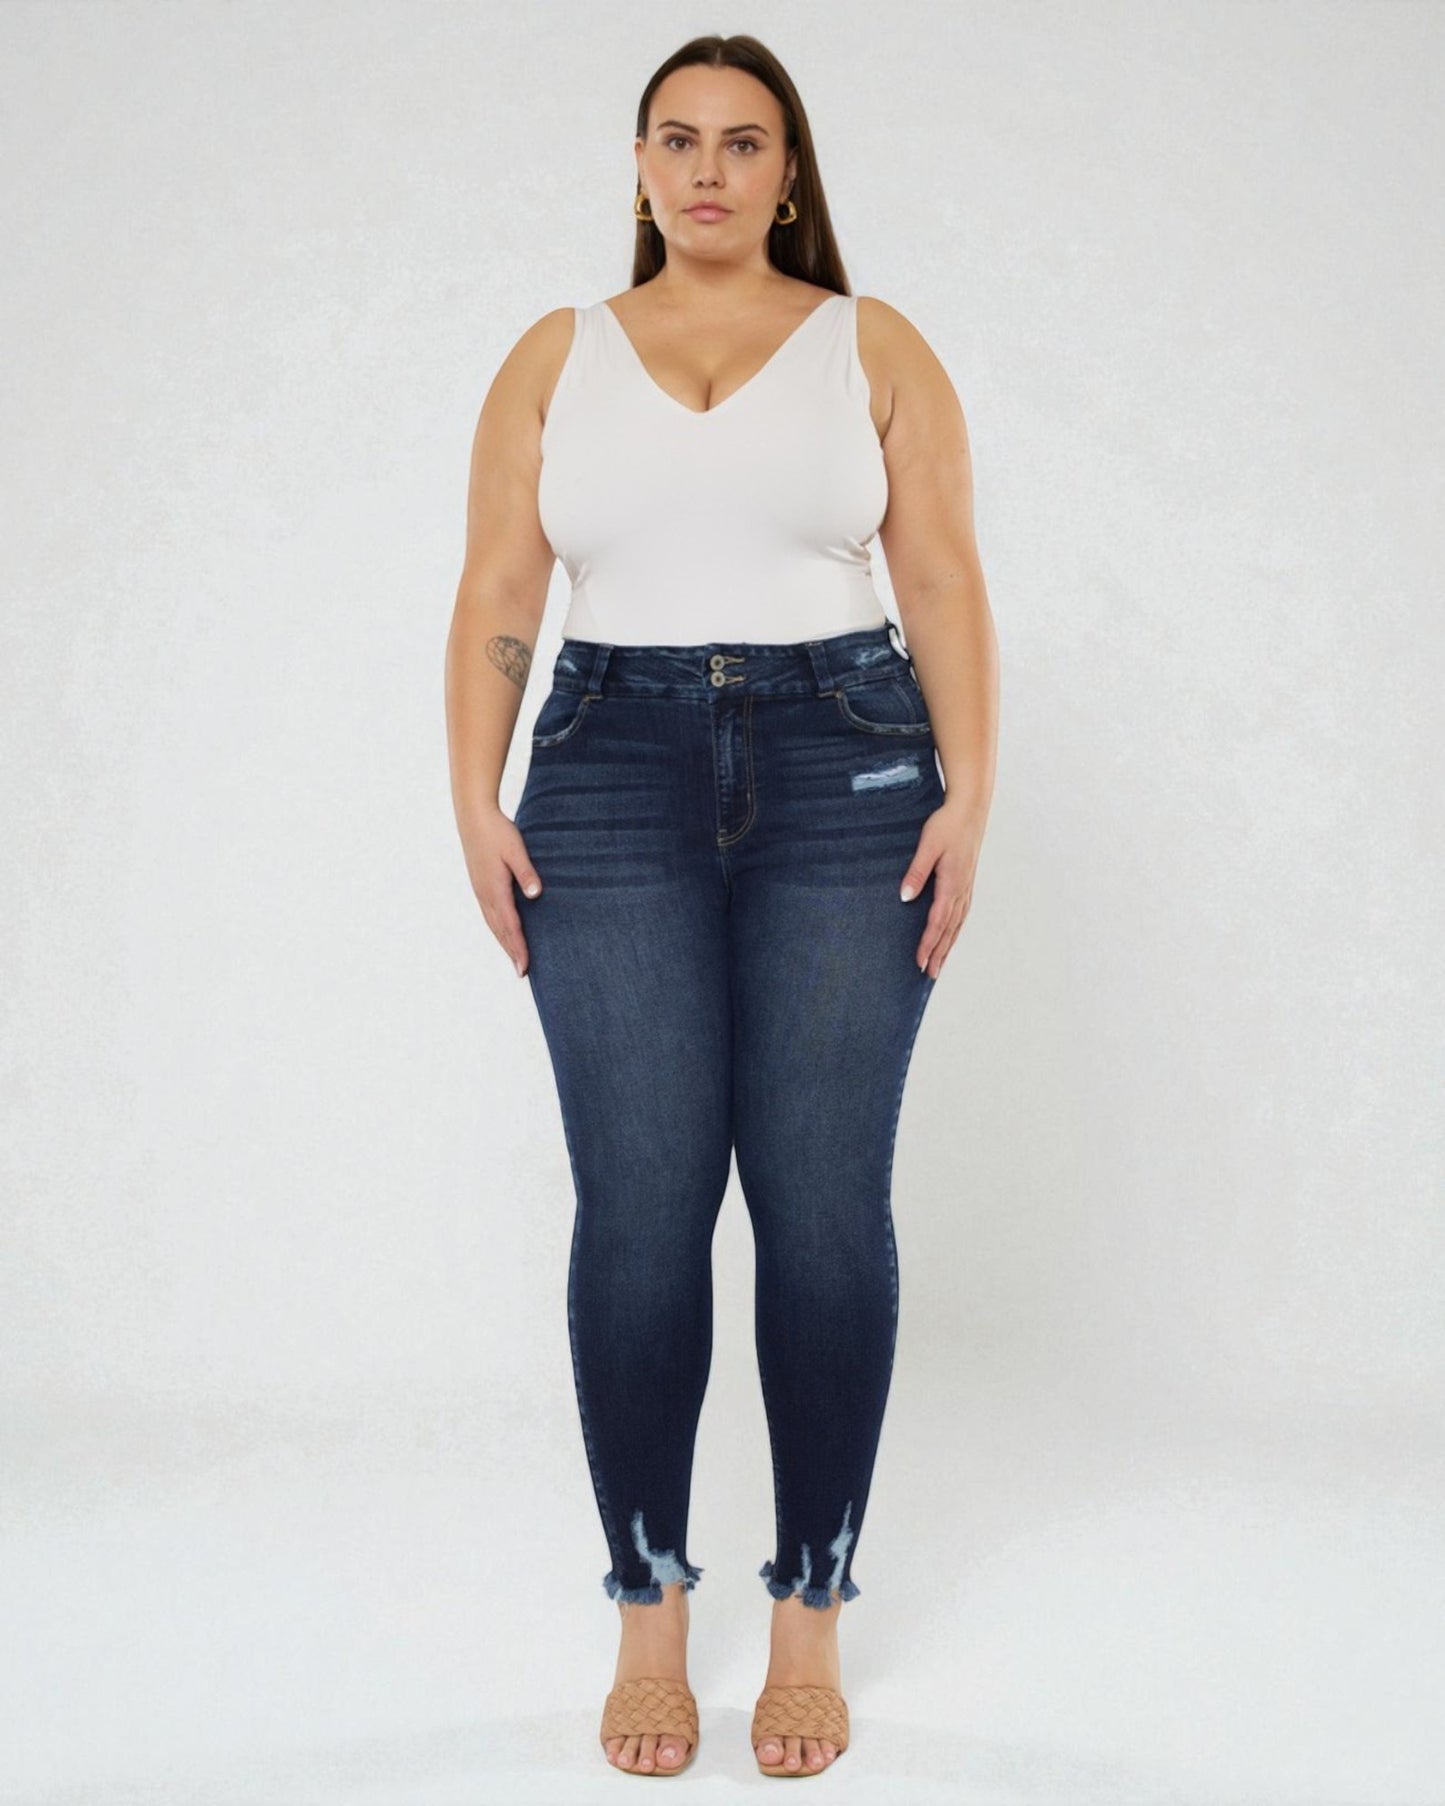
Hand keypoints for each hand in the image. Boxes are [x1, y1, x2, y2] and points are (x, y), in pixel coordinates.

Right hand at [463, 808, 543, 977]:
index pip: (510, 925)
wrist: (473, 817)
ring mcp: (480, 890)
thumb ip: (526, 872)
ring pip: (493, 924)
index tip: (525, 967)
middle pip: (500, 930)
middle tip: (522, 972)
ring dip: (504, 942)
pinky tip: (503, 931)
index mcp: (495, 889)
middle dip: (511, 952)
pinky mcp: (479, 885)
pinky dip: (497, 928)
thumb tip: (535, 894)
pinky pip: (489, 914)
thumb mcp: (516, 850)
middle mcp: (485, 894)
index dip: (519, 947)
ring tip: (514, 958)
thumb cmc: (497, 832)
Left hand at [898, 802, 980, 977]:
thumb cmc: (947, 825)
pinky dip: (955, 930)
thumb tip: (905, 897)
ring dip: (948, 946)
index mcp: (951, 884)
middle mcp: (961, 890)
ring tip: (939, 964)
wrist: (970, 809)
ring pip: (957, 924)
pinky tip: (951, 936)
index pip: (937, 921)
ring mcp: (966, 887)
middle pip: (949, 930)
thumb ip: (916, 872)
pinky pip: (962, 914)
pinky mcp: (967, 882)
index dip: (928, 944)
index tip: (920, 962)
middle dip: (939, 953)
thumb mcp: (927, 846)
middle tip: (929, 975)